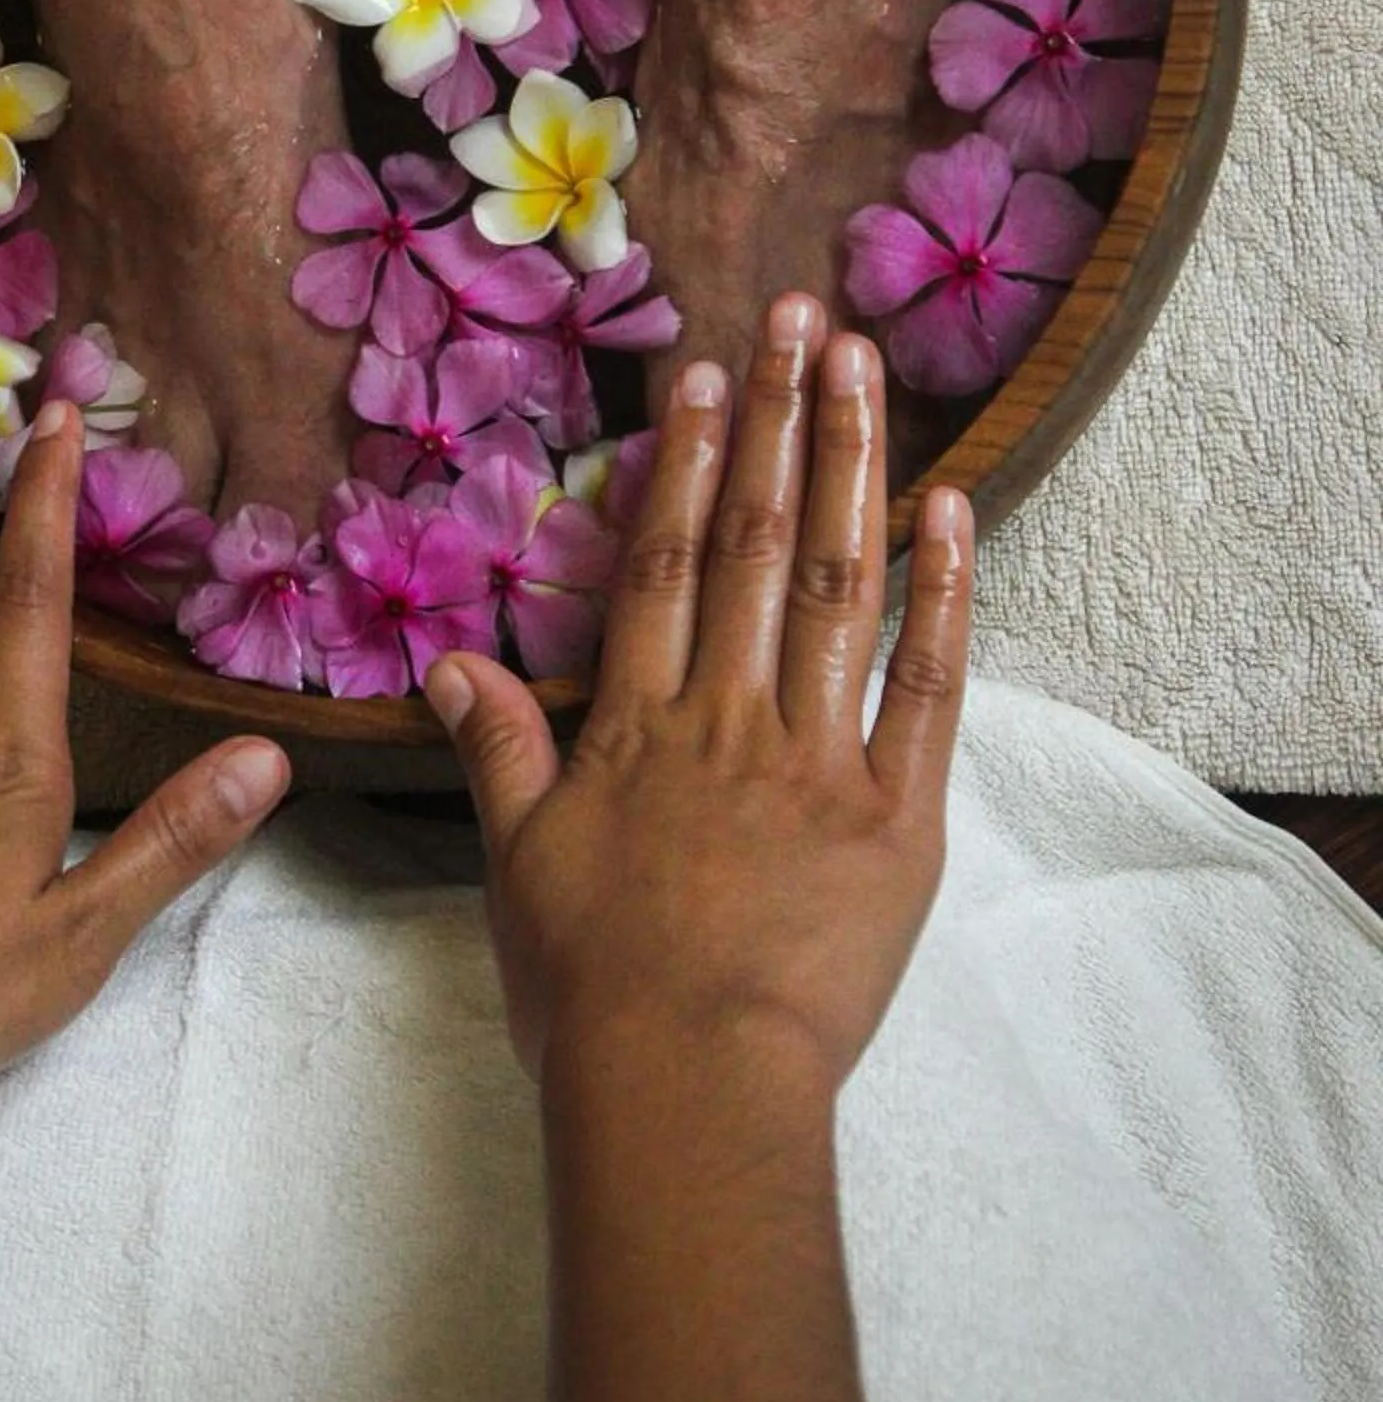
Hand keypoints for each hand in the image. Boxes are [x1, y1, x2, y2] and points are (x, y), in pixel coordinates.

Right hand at [423, 294, 972, 1090]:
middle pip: (753, 541)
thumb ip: (501, 748)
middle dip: (781, 418)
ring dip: (851, 464)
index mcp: (639, 724)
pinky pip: (925, 688)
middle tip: (807, 314)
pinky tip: (948, 509)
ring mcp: (819, 756)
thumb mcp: (517, 863)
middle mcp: (728, 715)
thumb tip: (453, 659)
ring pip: (833, 583)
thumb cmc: (592, 992)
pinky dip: (940, 595)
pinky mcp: (897, 816)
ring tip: (865, 367)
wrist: (688, 1087)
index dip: (687, 458)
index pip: (665, 562)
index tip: (711, 369)